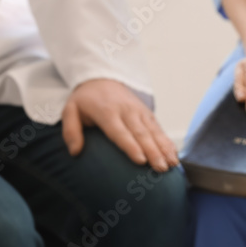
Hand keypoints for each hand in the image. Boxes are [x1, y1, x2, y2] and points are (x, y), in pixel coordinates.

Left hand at [61, 79, 177, 172]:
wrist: (101, 78)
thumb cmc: (85, 100)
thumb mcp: (70, 110)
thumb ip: (71, 131)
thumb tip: (75, 152)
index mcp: (107, 112)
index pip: (120, 132)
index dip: (131, 146)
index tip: (141, 160)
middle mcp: (126, 111)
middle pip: (141, 134)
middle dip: (153, 152)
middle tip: (161, 169)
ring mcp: (139, 112)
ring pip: (154, 131)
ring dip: (164, 148)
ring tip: (172, 164)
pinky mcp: (147, 113)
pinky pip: (159, 129)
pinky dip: (167, 142)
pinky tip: (174, 155)